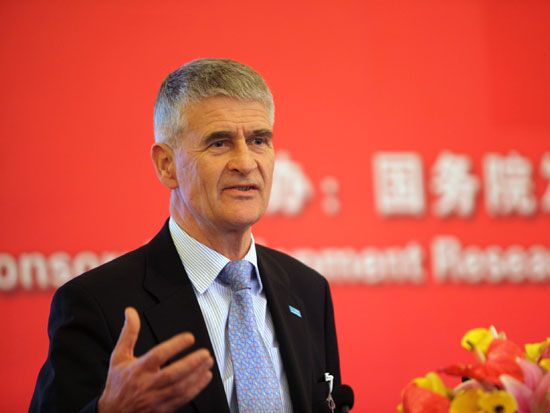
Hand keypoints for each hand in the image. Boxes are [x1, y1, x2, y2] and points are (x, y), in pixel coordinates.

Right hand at [97, 307, 213, 412]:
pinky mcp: (163, 408)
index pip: (158, 356)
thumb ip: (128, 334)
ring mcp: (156, 398)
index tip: (189, 337)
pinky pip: (182, 399)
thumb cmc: (118, 384)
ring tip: (208, 362)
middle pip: (172, 374)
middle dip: (191, 363)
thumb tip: (131, 313)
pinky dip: (196, 388)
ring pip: (180, 387)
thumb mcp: (119, 356)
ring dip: (197, 375)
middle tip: (205, 353)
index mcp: (138, 369)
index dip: (175, 346)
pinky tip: (204, 378)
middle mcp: (148, 384)